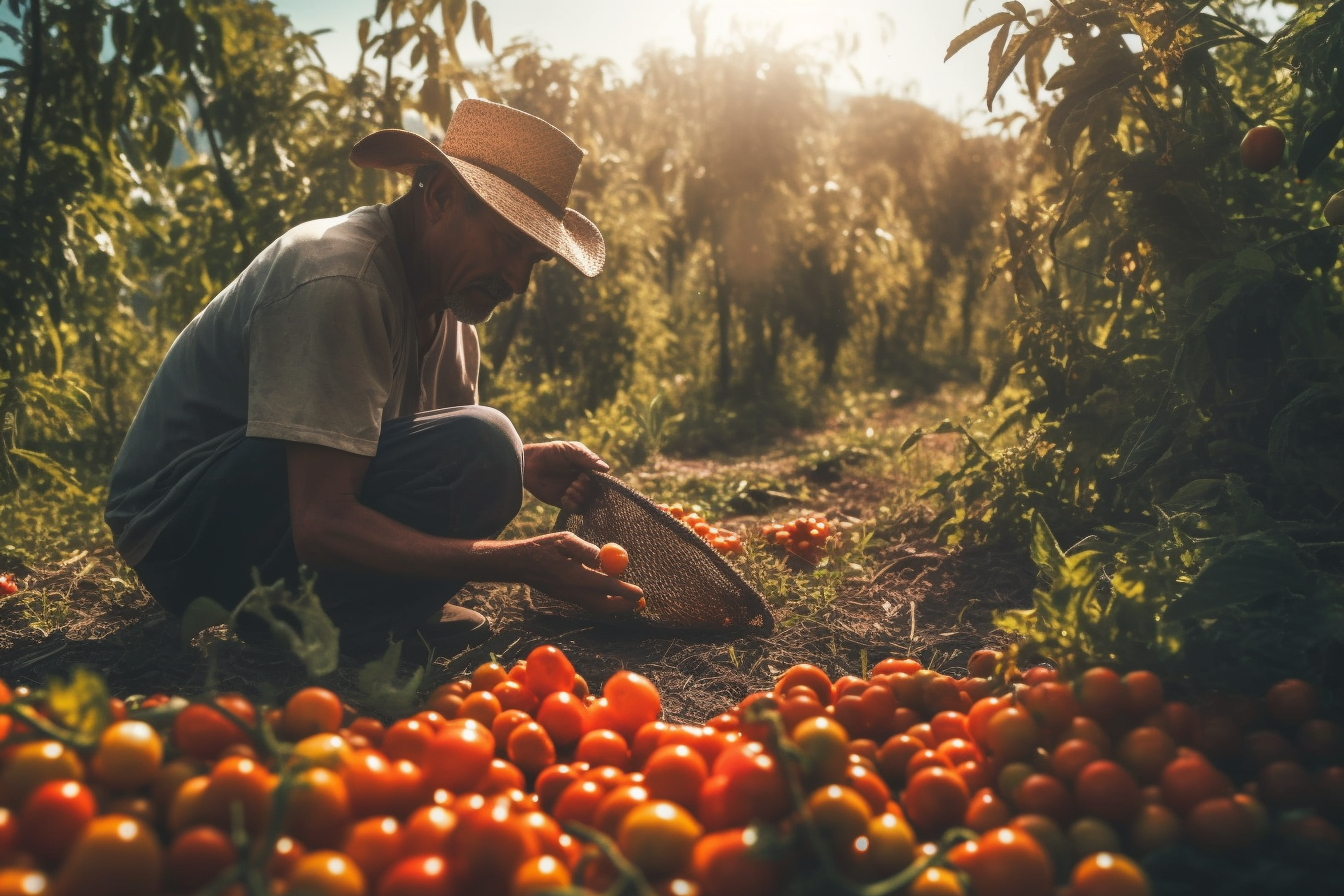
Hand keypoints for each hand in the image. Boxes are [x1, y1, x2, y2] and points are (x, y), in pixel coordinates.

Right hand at [503, 532, 643, 613]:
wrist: (518, 563)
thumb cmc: (541, 547)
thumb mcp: (564, 538)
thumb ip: (584, 549)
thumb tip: (603, 557)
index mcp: (571, 575)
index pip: (603, 585)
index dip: (624, 591)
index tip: (640, 593)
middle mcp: (570, 590)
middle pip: (602, 605)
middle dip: (622, 605)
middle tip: (639, 600)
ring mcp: (567, 596)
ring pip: (595, 606)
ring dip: (614, 606)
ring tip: (630, 599)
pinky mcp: (565, 597)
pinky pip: (588, 603)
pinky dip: (603, 601)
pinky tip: (610, 593)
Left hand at [523, 441, 608, 509]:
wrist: (528, 464)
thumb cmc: (550, 452)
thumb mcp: (570, 450)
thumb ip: (587, 458)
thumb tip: (607, 469)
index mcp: (588, 470)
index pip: (602, 480)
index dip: (599, 482)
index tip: (590, 477)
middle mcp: (583, 482)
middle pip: (596, 493)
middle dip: (587, 488)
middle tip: (575, 481)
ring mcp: (574, 493)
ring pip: (587, 503)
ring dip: (580, 497)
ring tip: (569, 489)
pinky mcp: (563, 502)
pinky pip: (575, 510)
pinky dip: (572, 505)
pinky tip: (564, 496)